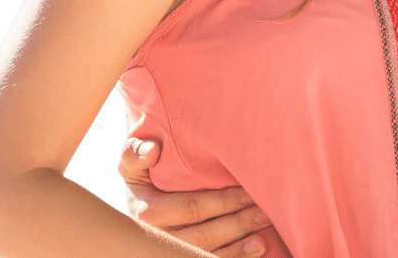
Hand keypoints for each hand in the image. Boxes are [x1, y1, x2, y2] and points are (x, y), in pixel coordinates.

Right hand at [119, 137, 273, 255]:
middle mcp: (157, 238)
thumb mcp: (133, 163)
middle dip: (237, 223)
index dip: (221, 202)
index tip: (250, 192)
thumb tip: (152, 150)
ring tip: (264, 234)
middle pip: (202, 234)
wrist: (140, 202)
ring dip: (239, 245)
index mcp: (147, 212)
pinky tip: (256, 248)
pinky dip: (234, 257)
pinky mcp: (177, 256)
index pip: (190, 208)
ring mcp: (167, 252)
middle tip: (265, 211)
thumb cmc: (145, 175)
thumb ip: (135, 154)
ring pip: (206, 252)